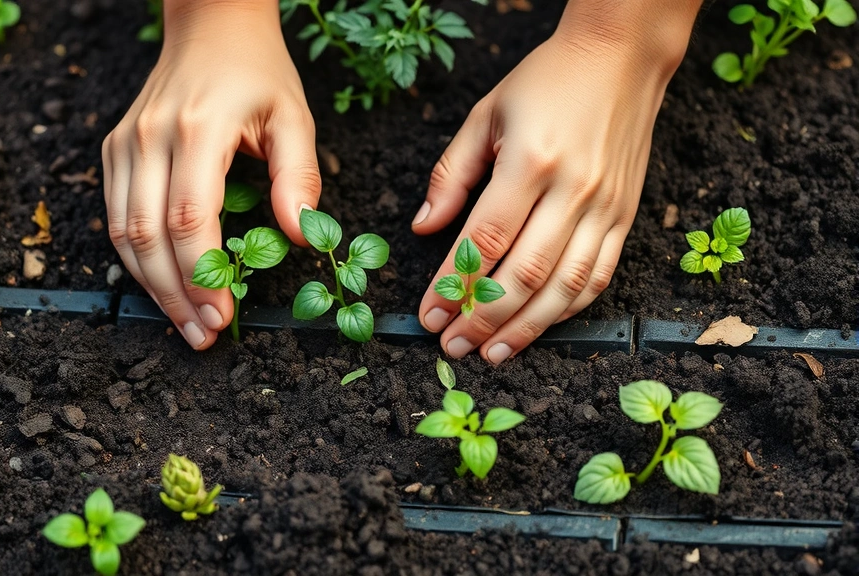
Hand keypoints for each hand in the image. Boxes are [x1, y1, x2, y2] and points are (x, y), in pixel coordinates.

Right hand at [103, 1, 320, 349]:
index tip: (224, 316)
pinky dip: (135, 260)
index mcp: (198, 128)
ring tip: (184, 325)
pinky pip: (114, 216)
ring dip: (151, 288)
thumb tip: (302, 236)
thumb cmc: (257, 73)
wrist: (210, 25)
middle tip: (204, 336)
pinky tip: (163, 287)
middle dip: (175, 296)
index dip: (203, 275)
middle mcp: (150, 137)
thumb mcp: (293, 116)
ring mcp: (125, 144)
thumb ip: (299, 175)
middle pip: (147, 236)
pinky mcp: (114, 150)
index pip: (189, 217)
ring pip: (121, 233)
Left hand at [412, 10, 692, 363]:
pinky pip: (599, 276)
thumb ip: (452, 174)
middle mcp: (573, 190)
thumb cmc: (546, 81)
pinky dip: (568, 310)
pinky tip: (539, 328)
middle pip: (524, 274)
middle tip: (452, 347)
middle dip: (483, 319)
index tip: (429, 315)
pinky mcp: (626, 216)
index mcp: (530, 162)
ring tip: (491, 354)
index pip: (485, 240)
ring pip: (565, 287)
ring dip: (525, 328)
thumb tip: (423, 227)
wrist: (622, 58)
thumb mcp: (486, 115)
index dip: (454, 284)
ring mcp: (605, 208)